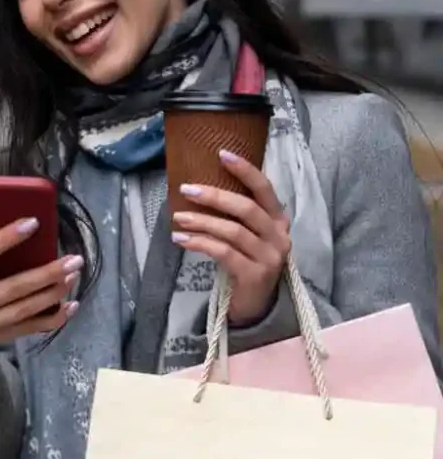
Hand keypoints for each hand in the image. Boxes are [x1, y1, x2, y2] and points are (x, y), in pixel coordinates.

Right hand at [0, 217, 80, 368]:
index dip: (6, 238)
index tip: (33, 223)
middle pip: (13, 288)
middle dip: (47, 272)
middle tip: (73, 258)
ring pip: (25, 309)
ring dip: (54, 292)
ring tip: (73, 274)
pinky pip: (29, 329)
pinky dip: (53, 319)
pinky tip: (71, 306)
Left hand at [172, 149, 290, 323]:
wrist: (256, 305)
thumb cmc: (247, 260)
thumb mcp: (247, 234)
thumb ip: (235, 214)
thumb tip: (199, 186)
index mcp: (278, 220)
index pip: (265, 189)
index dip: (245, 170)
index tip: (221, 153)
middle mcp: (279, 236)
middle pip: (247, 209)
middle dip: (214, 196)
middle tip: (186, 189)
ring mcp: (270, 257)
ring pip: (232, 231)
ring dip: (202, 221)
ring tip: (178, 217)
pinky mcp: (255, 275)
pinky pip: (223, 252)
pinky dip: (200, 243)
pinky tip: (181, 238)